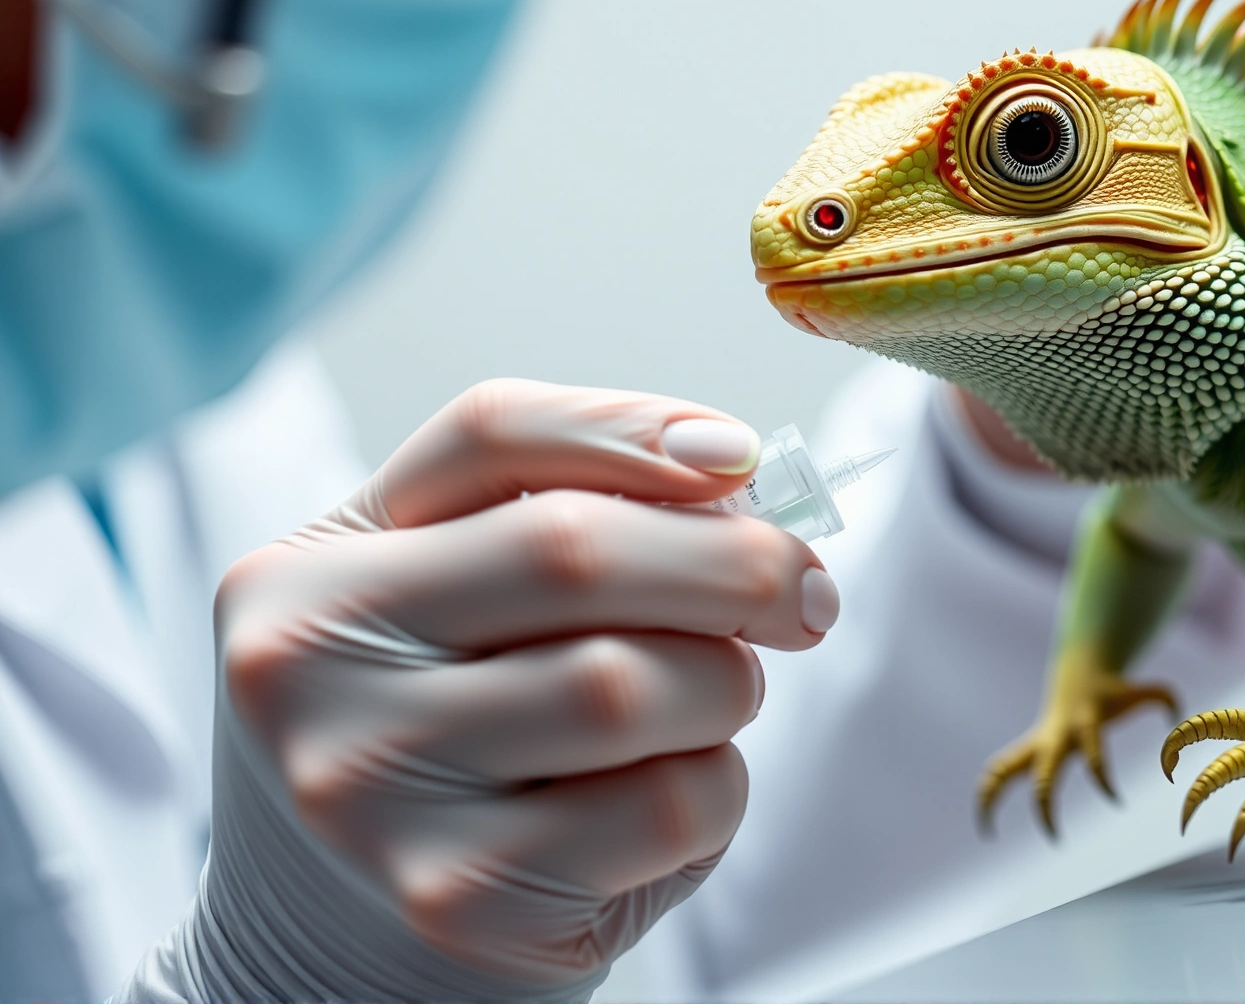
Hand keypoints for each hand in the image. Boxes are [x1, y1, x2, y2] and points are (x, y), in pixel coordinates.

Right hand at [131, 380, 838, 1002]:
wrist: (345, 965)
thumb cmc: (438, 766)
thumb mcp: (443, 626)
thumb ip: (549, 527)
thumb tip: (729, 470)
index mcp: (306, 575)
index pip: (489, 435)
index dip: (635, 427)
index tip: (742, 457)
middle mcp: (309, 672)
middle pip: (573, 548)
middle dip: (734, 562)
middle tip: (805, 596)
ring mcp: (375, 790)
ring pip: (632, 681)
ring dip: (724, 686)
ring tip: (708, 709)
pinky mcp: (462, 899)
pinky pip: (666, 802)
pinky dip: (716, 789)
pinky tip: (672, 803)